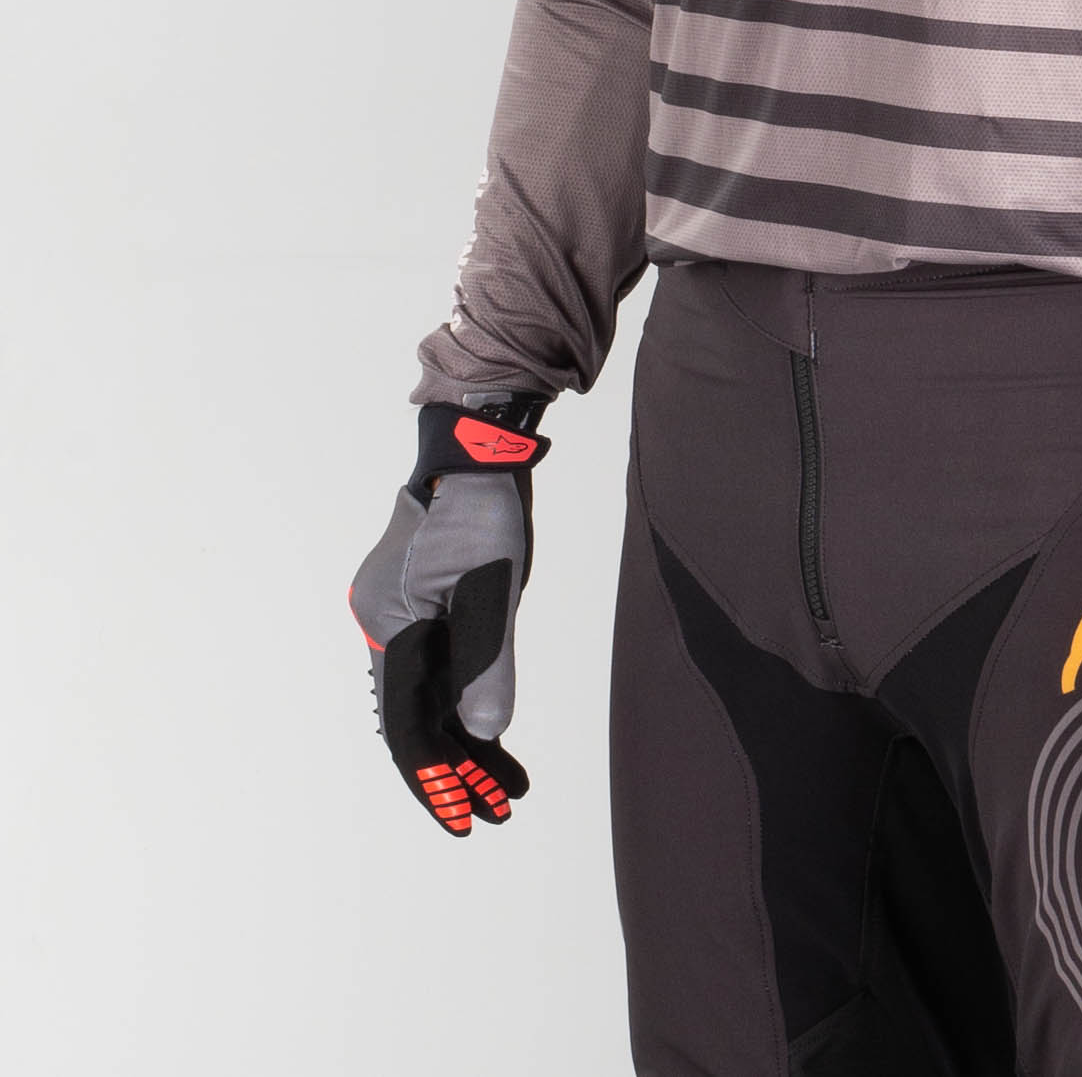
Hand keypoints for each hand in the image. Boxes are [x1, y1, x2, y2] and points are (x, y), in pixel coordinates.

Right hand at [350, 399, 549, 835]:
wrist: (476, 452)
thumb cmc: (482, 511)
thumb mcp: (493, 587)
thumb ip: (486, 662)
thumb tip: (486, 734)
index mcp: (391, 625)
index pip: (406, 722)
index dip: (436, 776)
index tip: (465, 818)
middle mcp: (386, 627)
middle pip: (415, 717)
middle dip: (454, 770)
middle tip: (495, 813)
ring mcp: (403, 618)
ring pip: (428, 699)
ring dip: (463, 744)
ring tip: (506, 789)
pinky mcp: (425, 609)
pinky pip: (438, 671)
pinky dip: (463, 705)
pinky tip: (491, 737)